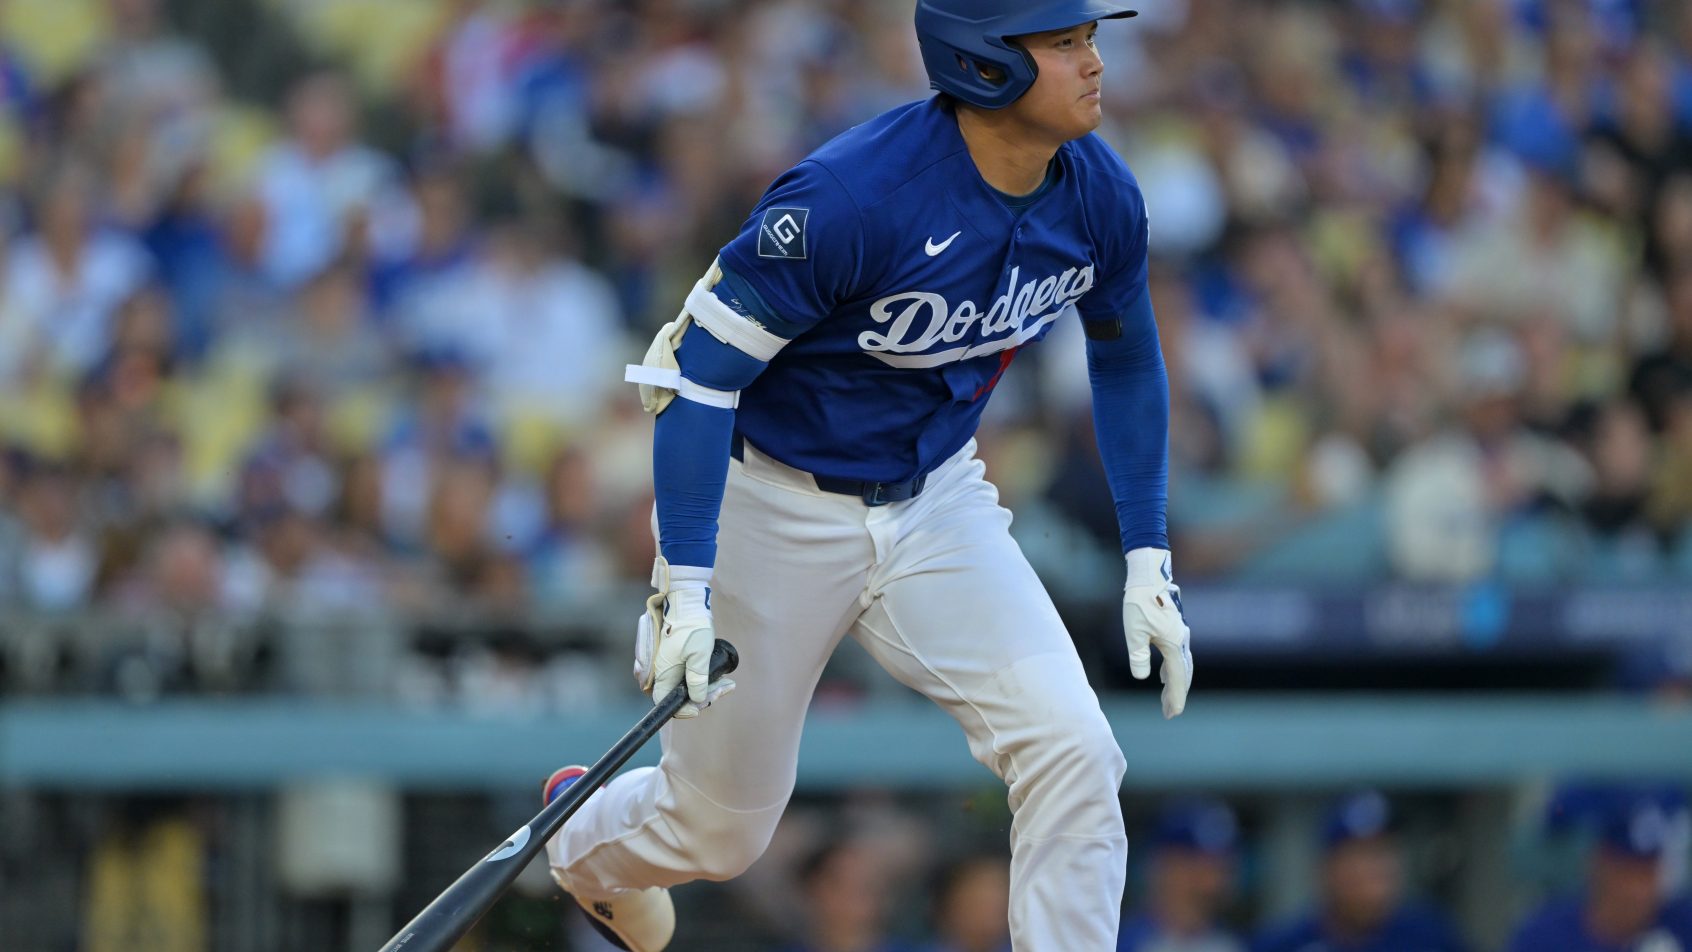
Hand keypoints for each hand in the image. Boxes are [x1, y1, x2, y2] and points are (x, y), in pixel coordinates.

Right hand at [634, 563, 733, 717]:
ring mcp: (667, 665)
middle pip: (678, 695)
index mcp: (661, 672)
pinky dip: (702, 678)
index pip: (663, 702)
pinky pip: (686, 675)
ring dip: (707, 687)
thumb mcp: (699, 654)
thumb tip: (697, 699)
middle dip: (703, 696)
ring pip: (685, 685)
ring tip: (728, 683)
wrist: (686, 601)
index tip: (699, 708)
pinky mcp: (674, 659)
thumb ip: (698, 679)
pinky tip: (720, 676)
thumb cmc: (692, 626)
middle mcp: (660, 671)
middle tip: (725, 688)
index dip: (681, 710)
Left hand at [1122, 548, 1191, 718]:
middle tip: (1169, 713)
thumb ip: (1138, 655)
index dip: (1175, 698)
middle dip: (1176, 694)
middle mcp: (1181, 641)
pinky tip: (1164, 674)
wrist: (1149, 575)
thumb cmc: (1140, 601)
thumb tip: (1142, 678)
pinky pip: (1176, 655)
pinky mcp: (1173, 628)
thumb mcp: (1134, 631)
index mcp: (1174, 644)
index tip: (1172, 714)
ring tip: (1167, 699)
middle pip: (1183, 674)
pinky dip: (1173, 669)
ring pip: (1181, 664)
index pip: (1178, 678)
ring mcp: (1180, 634)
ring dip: (1175, 683)